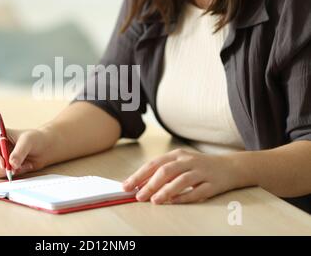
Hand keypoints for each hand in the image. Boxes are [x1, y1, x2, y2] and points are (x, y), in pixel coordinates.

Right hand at [0, 127, 51, 177]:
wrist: (42, 149)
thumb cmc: (34, 139)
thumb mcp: (28, 141)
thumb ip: (19, 152)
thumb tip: (12, 164)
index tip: (3, 164)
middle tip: (13, 170)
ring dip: (6, 171)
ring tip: (23, 165)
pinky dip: (10, 175)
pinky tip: (22, 168)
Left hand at [122, 148, 238, 203]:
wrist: (231, 167)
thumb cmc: (199, 167)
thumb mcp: (180, 164)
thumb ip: (162, 172)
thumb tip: (139, 185)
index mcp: (177, 155)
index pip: (154, 164)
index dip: (139, 175)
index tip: (126, 186)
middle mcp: (188, 161)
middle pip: (166, 170)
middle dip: (150, 184)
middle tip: (138, 196)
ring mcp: (202, 172)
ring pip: (182, 180)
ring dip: (166, 191)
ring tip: (154, 201)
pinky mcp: (213, 184)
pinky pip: (198, 192)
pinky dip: (185, 197)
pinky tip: (174, 202)